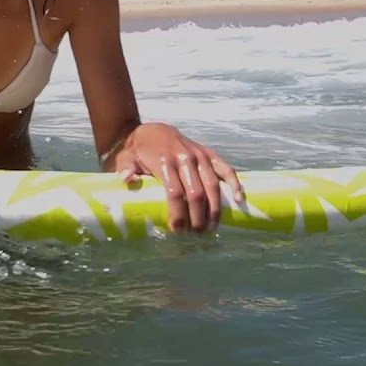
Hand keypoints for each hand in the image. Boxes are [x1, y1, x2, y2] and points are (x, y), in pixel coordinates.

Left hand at [106, 123, 243, 233]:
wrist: (152, 131)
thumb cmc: (138, 152)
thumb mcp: (126, 159)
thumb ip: (126, 169)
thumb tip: (128, 179)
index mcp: (164, 161)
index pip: (175, 193)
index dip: (178, 214)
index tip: (178, 230)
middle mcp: (185, 158)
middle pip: (196, 193)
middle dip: (197, 217)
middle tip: (196, 234)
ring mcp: (199, 155)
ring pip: (212, 185)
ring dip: (214, 209)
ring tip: (211, 228)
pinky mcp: (209, 153)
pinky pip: (226, 168)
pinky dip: (234, 183)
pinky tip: (239, 199)